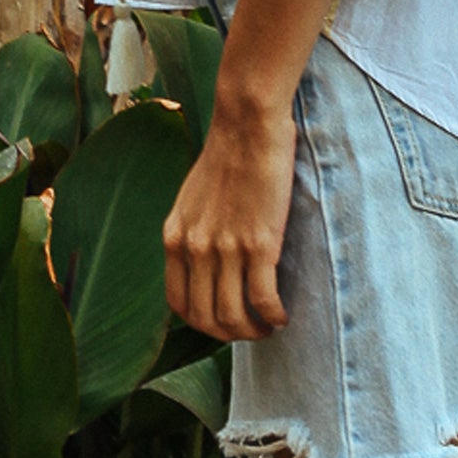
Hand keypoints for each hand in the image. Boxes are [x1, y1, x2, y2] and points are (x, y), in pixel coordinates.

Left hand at [163, 99, 296, 341]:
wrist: (247, 122)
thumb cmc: (227, 152)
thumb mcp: (192, 198)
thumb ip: (193, 232)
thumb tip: (206, 263)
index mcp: (174, 237)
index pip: (178, 305)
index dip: (202, 324)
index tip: (223, 322)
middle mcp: (194, 248)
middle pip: (205, 319)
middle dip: (229, 335)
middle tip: (250, 330)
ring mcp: (225, 247)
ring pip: (234, 317)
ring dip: (253, 332)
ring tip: (268, 326)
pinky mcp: (259, 243)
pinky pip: (263, 300)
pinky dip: (273, 316)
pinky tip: (282, 315)